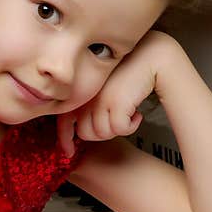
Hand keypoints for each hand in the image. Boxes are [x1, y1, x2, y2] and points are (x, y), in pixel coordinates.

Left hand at [57, 31, 173, 155]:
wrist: (147, 58)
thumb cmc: (127, 75)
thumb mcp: (102, 91)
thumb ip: (91, 108)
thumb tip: (84, 134)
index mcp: (80, 94)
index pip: (64, 122)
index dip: (65, 141)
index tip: (69, 153)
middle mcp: (86, 98)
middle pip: (87, 134)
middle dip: (103, 133)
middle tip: (118, 121)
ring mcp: (99, 101)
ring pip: (104, 134)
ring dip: (119, 129)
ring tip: (128, 113)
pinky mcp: (114, 103)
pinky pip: (121, 130)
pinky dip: (132, 126)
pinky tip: (137, 114)